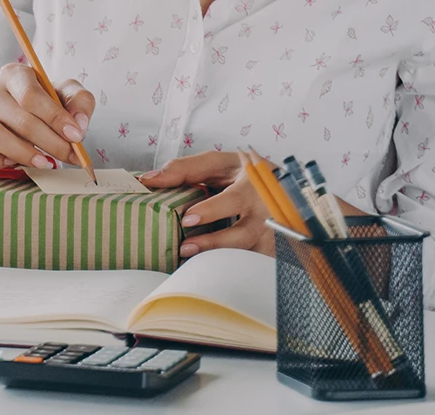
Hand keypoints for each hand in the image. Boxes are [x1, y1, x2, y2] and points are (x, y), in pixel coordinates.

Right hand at [0, 61, 93, 171]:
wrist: (7, 114)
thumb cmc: (40, 104)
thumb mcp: (63, 94)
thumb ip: (79, 101)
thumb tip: (79, 124)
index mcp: (14, 74)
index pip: (32, 95)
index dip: (56, 118)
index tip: (76, 136)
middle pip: (18, 118)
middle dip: (50, 142)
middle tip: (68, 156)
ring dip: (22, 153)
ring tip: (45, 163)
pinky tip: (11, 163)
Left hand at [138, 152, 276, 259]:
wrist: (285, 189)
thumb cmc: (246, 175)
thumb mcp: (219, 164)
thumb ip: (185, 169)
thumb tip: (149, 180)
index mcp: (253, 184)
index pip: (234, 199)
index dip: (211, 210)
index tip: (187, 220)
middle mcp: (268, 211)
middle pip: (245, 234)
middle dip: (215, 244)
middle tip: (185, 248)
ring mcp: (276, 234)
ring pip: (252, 255)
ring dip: (223, 261)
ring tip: (194, 265)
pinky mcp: (277, 252)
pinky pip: (258, 266)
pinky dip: (237, 270)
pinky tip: (216, 271)